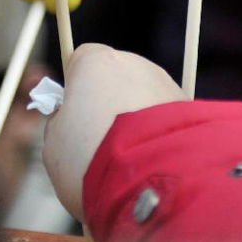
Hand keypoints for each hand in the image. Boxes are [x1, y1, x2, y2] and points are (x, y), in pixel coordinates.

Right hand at [43, 44, 185, 221]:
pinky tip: (149, 159)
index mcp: (94, 62)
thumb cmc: (92, 157)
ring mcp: (163, 81)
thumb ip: (58, 122)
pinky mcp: (188, 105)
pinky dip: (156, 131)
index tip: (72, 116)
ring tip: (126, 157)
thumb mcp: (54, 143)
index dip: (75, 89)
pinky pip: (163, 115)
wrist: (148, 181)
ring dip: (134, 118)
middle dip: (107, 104)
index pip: (80, 60)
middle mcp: (132, 62)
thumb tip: (64, 122)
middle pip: (114, 77)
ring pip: (141, 96)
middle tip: (99, 143)